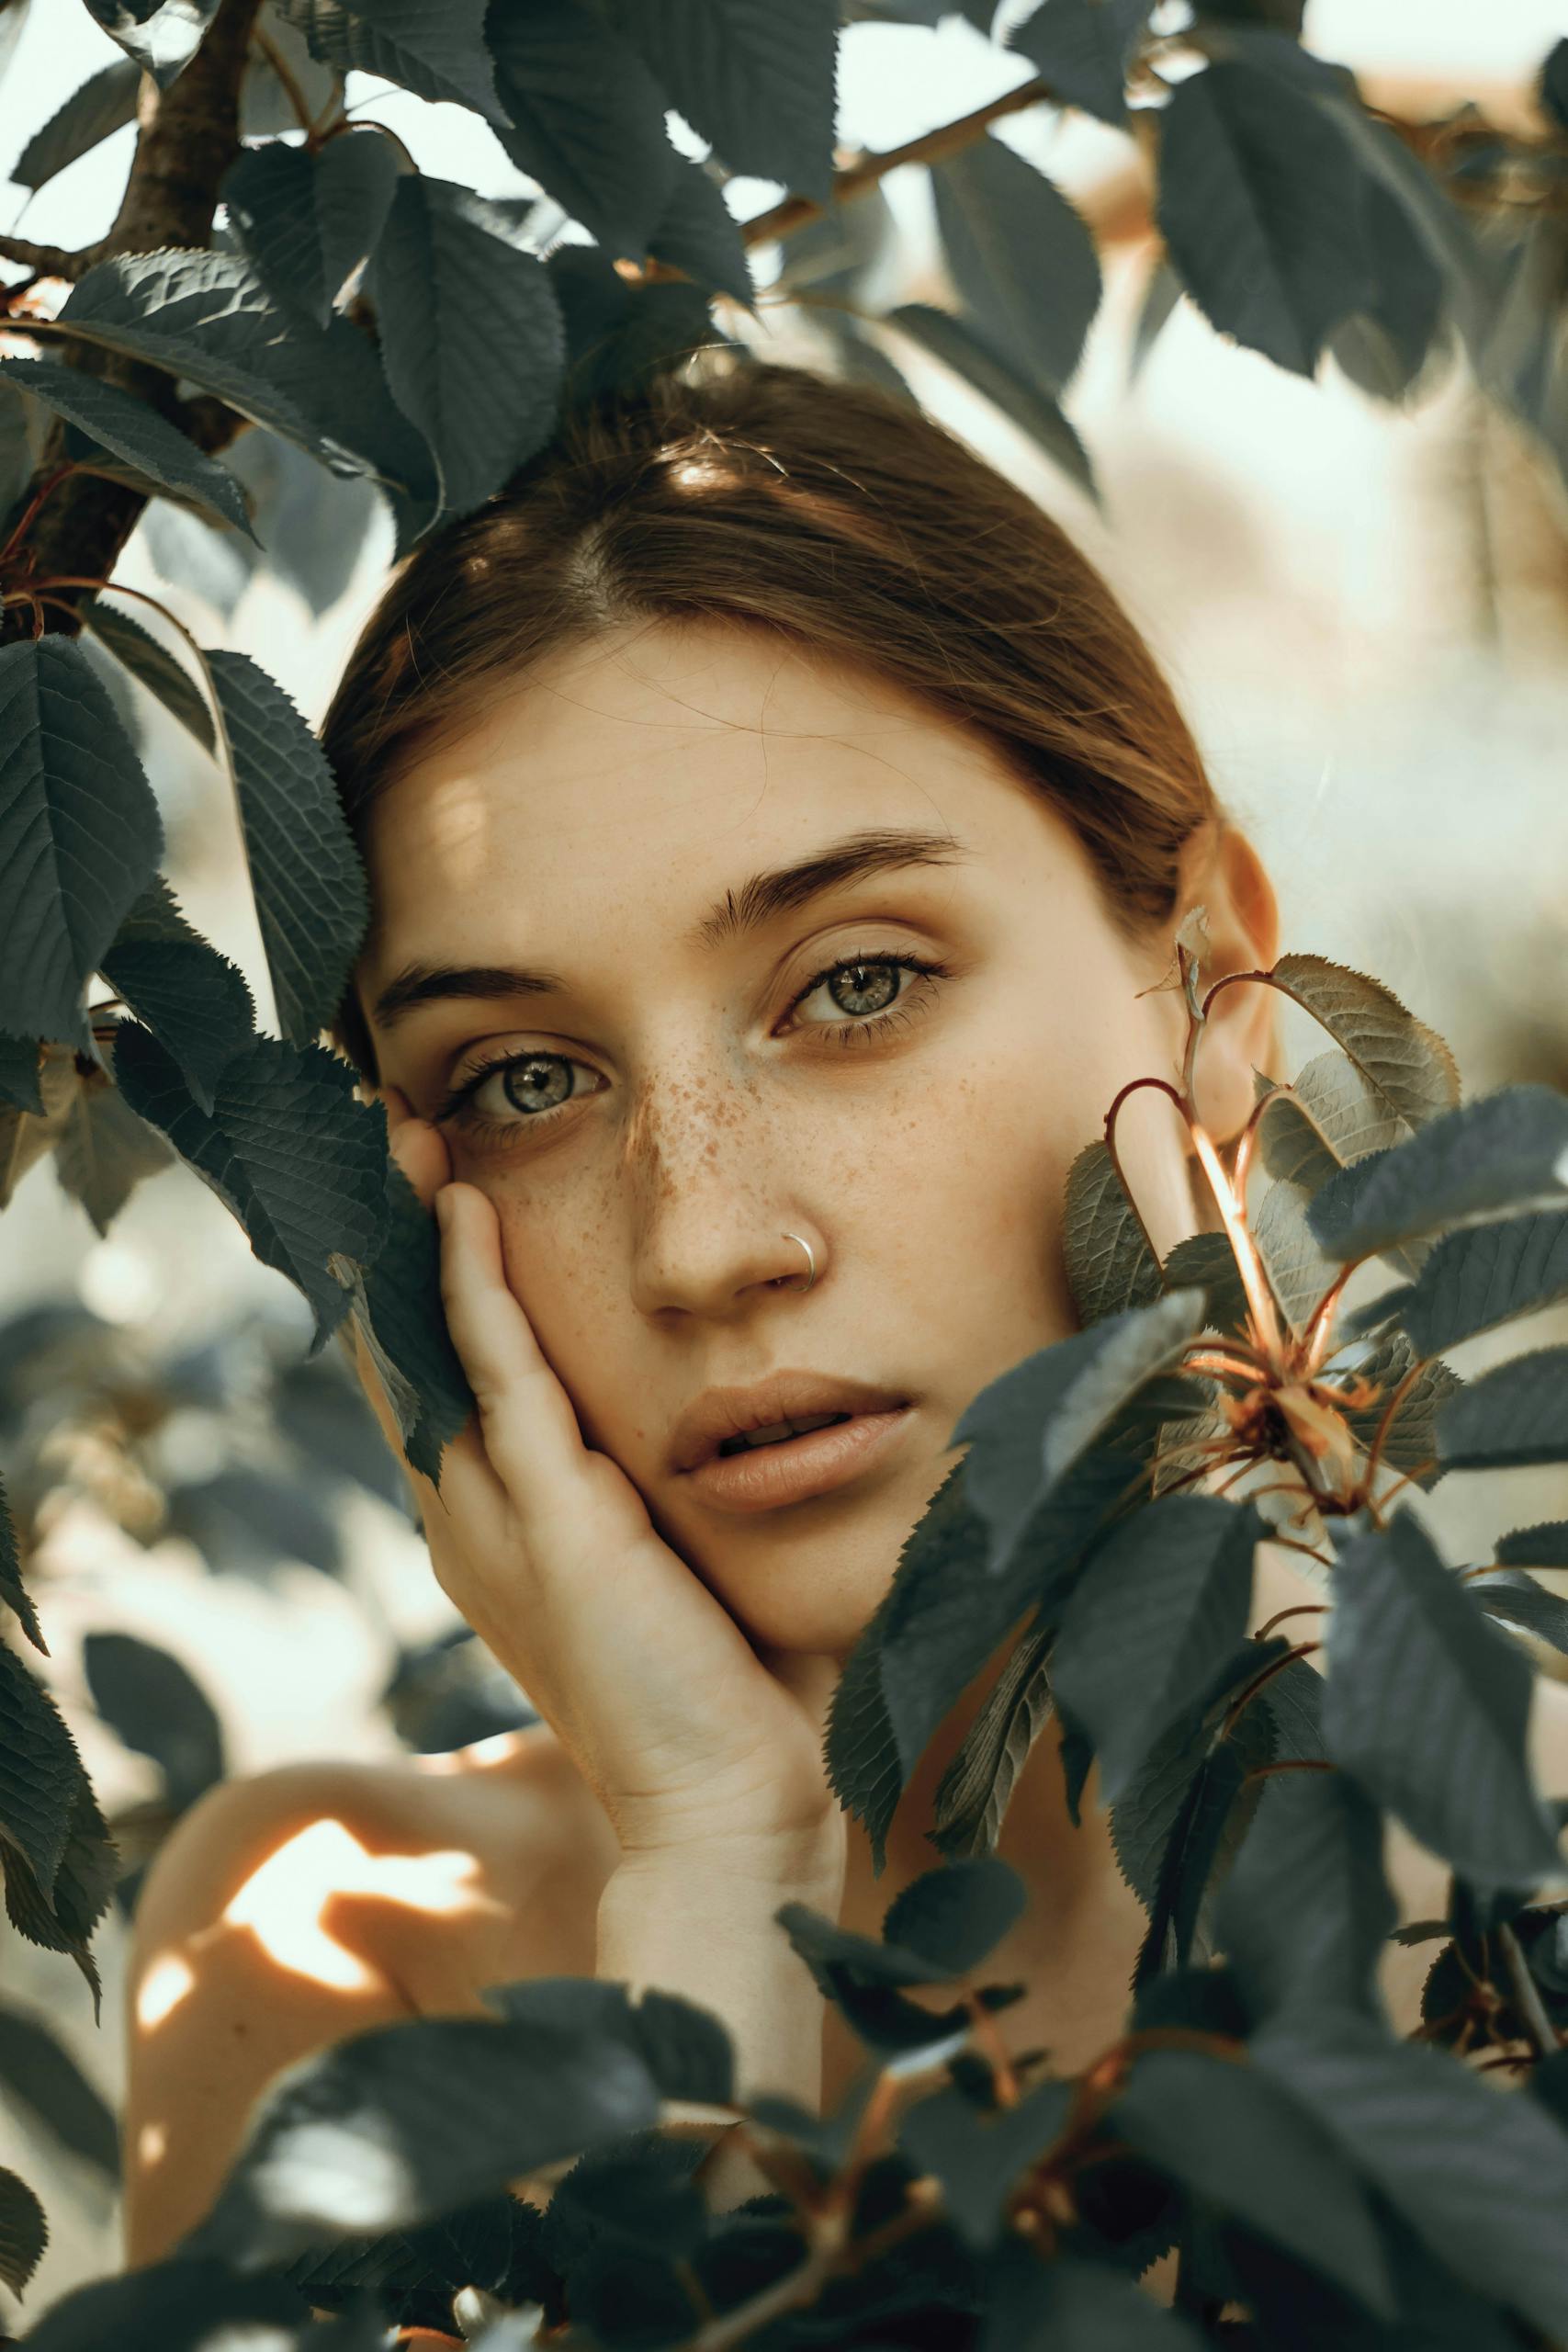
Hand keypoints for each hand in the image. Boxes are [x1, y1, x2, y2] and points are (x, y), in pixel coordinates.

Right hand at [349, 1091, 847, 1876]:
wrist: (732, 1806)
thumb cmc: (726, 1697)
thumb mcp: (670, 1570)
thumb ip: (656, 1499)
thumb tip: (722, 1429)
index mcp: (498, 1533)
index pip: (440, 1382)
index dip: (421, 1285)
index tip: (429, 1190)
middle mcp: (473, 1520)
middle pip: (408, 1350)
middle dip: (393, 1240)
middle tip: (387, 1136)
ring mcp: (500, 1520)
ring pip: (431, 1347)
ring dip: (415, 1235)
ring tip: (404, 1138)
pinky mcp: (554, 1520)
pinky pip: (499, 1375)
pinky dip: (476, 1286)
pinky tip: (464, 1209)